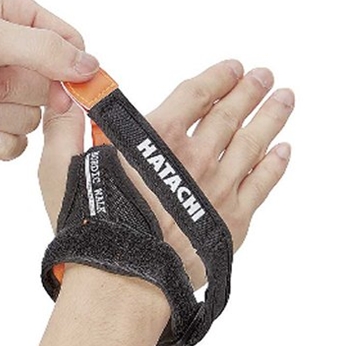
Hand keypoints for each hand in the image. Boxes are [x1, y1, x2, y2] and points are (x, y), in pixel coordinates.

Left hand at [0, 0, 98, 159]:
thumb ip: (42, 50)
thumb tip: (90, 66)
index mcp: (19, 18)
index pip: (70, 47)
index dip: (70, 71)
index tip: (58, 87)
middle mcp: (16, 54)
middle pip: (52, 88)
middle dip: (11, 89)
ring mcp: (5, 91)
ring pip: (33, 118)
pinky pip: (17, 143)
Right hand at [39, 60, 292, 287]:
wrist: (121, 279)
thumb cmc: (92, 227)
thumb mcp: (61, 170)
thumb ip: (64, 127)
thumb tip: (64, 92)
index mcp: (156, 141)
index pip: (196, 95)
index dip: (217, 76)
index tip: (233, 66)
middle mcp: (194, 159)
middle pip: (229, 114)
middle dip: (249, 91)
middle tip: (264, 76)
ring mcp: (218, 189)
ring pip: (252, 143)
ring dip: (271, 117)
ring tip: (285, 99)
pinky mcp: (232, 221)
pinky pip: (262, 185)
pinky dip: (275, 165)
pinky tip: (284, 149)